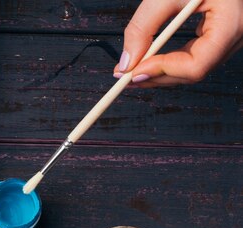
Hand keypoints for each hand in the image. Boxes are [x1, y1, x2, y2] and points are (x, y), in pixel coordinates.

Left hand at [114, 0, 242, 86]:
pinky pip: (192, 59)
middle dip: (154, 76)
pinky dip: (167, 63)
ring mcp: (228, 39)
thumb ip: (144, 25)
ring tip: (129, 71)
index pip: (196, 64)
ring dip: (158, 74)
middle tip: (123, 77)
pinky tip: (146, 63)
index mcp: (231, 24)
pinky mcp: (217, 38)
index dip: (162, 71)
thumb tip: (127, 62)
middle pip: (192, 72)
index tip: (133, 71)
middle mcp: (235, 36)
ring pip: (191, 70)